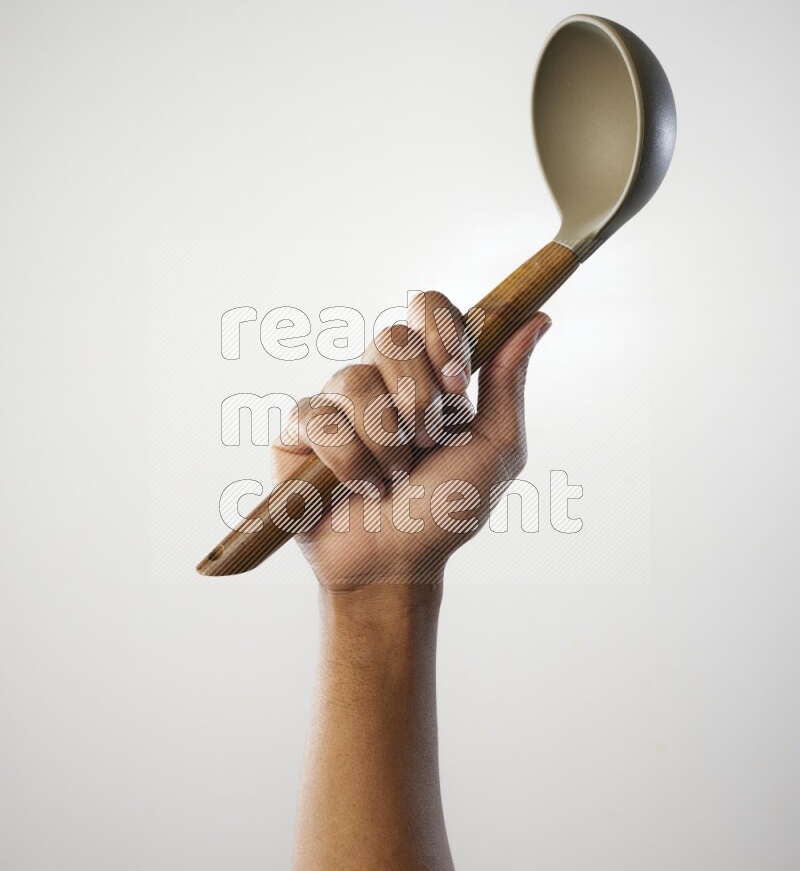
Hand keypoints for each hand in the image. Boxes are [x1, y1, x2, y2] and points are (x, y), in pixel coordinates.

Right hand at [271, 290, 550, 590]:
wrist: (398, 563)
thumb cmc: (447, 510)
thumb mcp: (495, 447)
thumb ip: (508, 381)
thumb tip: (536, 318)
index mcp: (428, 371)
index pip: (427, 307)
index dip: (442, 335)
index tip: (458, 385)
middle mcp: (379, 376)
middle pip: (390, 337)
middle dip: (418, 398)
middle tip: (426, 444)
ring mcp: (337, 400)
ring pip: (354, 379)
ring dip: (385, 440)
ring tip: (395, 475)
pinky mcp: (299, 430)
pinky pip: (320, 418)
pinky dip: (349, 461)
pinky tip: (360, 486)